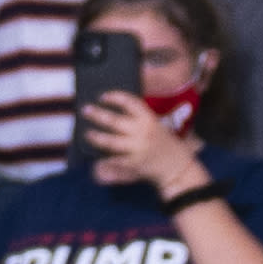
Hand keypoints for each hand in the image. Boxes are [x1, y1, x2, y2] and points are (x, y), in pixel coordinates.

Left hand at [84, 91, 208, 195]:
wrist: (177, 167)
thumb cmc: (165, 144)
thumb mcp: (156, 126)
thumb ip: (138, 119)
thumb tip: (114, 113)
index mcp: (149, 119)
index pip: (129, 102)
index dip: (115, 97)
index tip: (103, 96)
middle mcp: (142, 132)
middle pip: (114, 121)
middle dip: (97, 115)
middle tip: (85, 110)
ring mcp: (137, 148)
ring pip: (110, 142)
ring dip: (96, 137)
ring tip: (87, 133)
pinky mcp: (133, 164)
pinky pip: (114, 160)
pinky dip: (104, 159)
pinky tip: (96, 157)